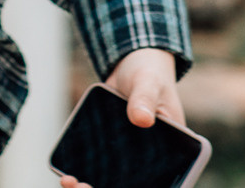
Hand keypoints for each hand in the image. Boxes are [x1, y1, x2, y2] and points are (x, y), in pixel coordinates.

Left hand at [58, 49, 184, 187]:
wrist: (130, 68)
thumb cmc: (149, 76)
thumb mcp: (148, 83)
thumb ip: (144, 99)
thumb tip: (141, 119)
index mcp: (177, 154)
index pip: (169, 184)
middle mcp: (154, 162)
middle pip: (136, 187)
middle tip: (82, 187)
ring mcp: (131, 160)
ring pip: (114, 184)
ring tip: (70, 182)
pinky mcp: (111, 152)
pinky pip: (99, 171)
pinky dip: (83, 176)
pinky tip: (67, 177)